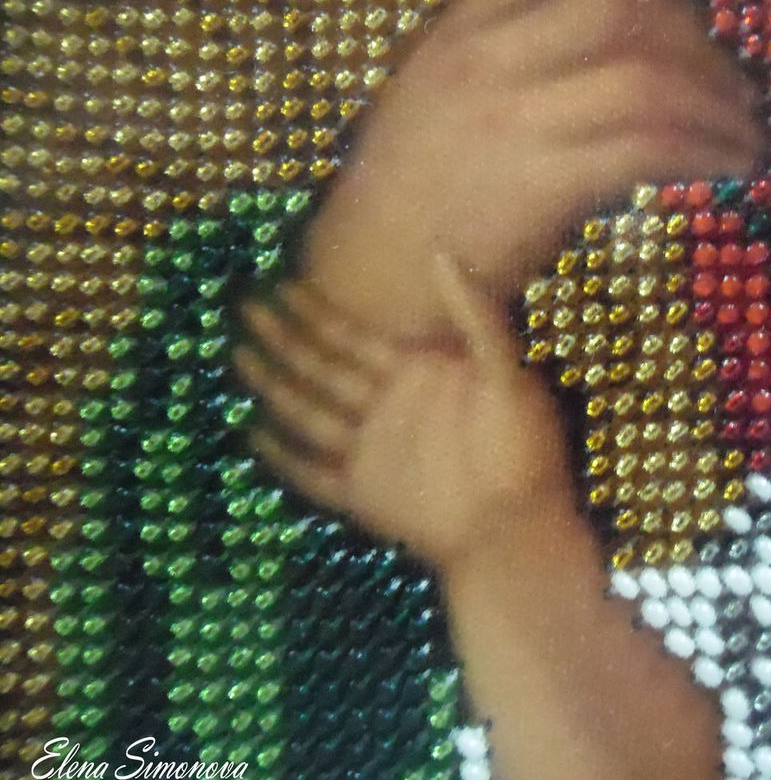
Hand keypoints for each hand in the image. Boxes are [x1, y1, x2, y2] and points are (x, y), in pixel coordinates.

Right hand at [235, 255, 572, 570]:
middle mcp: (388, 407)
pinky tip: (251, 434)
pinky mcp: (365, 496)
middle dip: (283, 340)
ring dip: (274, 387)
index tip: (281, 281)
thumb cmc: (523, 447)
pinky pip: (312, 474)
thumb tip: (442, 252)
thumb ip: (476, 314)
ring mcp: (373, 451)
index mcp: (417, 373)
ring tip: (238, 357)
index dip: (317, 310)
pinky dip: (283, 457)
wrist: (519, 527)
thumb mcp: (507, 372)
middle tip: (244, 307)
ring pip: (309, 413)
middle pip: (321, 367)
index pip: (354, 335)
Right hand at [302, 0, 762, 335]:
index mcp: (457, 31)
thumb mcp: (437, 104)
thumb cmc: (405, 204)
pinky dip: (705, 150)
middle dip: (695, 37)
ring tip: (747, 132)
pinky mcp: (539, 180)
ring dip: (717, 101)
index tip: (677, 5)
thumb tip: (611, 59)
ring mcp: (511, 116)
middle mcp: (485, 58)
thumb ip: (506, 63)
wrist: (366, 287)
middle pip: (619, 3)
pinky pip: (646, 144)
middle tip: (731, 83)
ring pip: (645, 75)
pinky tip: (730, 167)